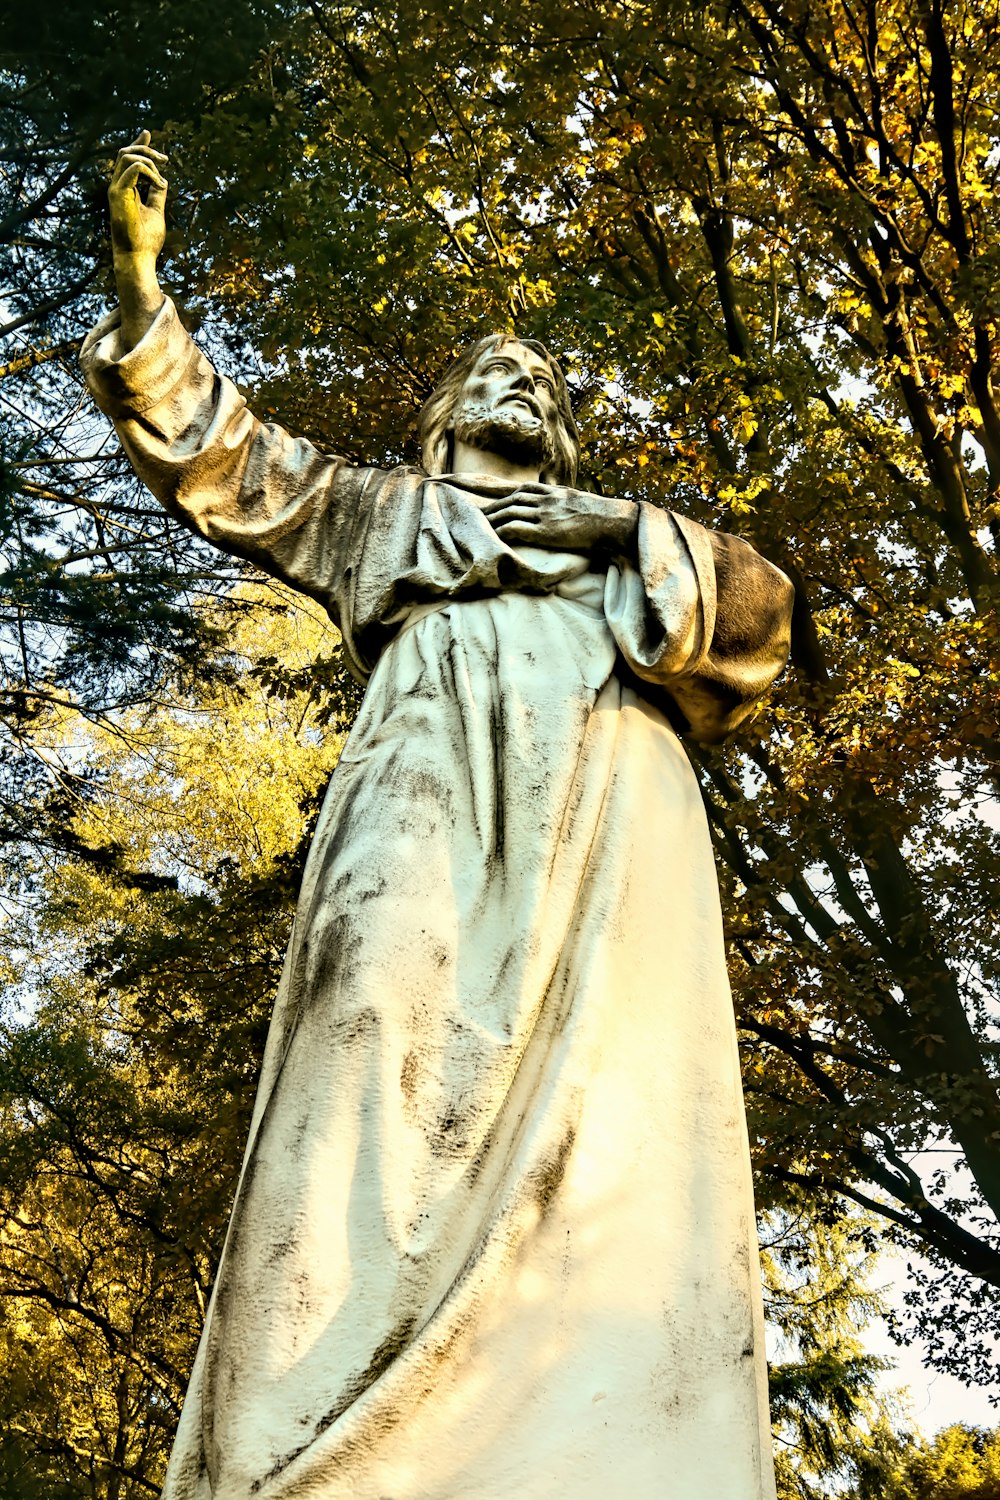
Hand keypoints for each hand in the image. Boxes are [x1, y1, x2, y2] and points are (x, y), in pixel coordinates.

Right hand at [109, 130, 167, 263]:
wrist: (138, 258)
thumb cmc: (146, 240)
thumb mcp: (156, 211)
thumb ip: (157, 194)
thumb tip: (164, 180)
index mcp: (125, 189)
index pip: (128, 159)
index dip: (138, 144)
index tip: (147, 133)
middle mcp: (117, 186)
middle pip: (126, 152)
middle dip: (147, 149)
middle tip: (166, 159)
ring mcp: (116, 189)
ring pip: (127, 156)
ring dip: (148, 160)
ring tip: (161, 178)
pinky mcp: (119, 194)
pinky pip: (133, 168)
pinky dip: (148, 171)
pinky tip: (159, 184)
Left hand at [481, 484, 637, 558]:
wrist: (613, 522)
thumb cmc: (599, 517)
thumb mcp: (578, 501)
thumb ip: (562, 501)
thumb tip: (555, 504)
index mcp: (554, 492)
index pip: (521, 489)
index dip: (500, 492)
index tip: (483, 496)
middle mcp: (546, 499)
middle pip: (510, 500)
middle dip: (491, 507)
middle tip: (473, 515)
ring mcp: (545, 514)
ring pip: (509, 512)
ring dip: (492, 520)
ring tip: (478, 527)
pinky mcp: (547, 531)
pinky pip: (517, 528)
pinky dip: (502, 531)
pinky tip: (493, 537)